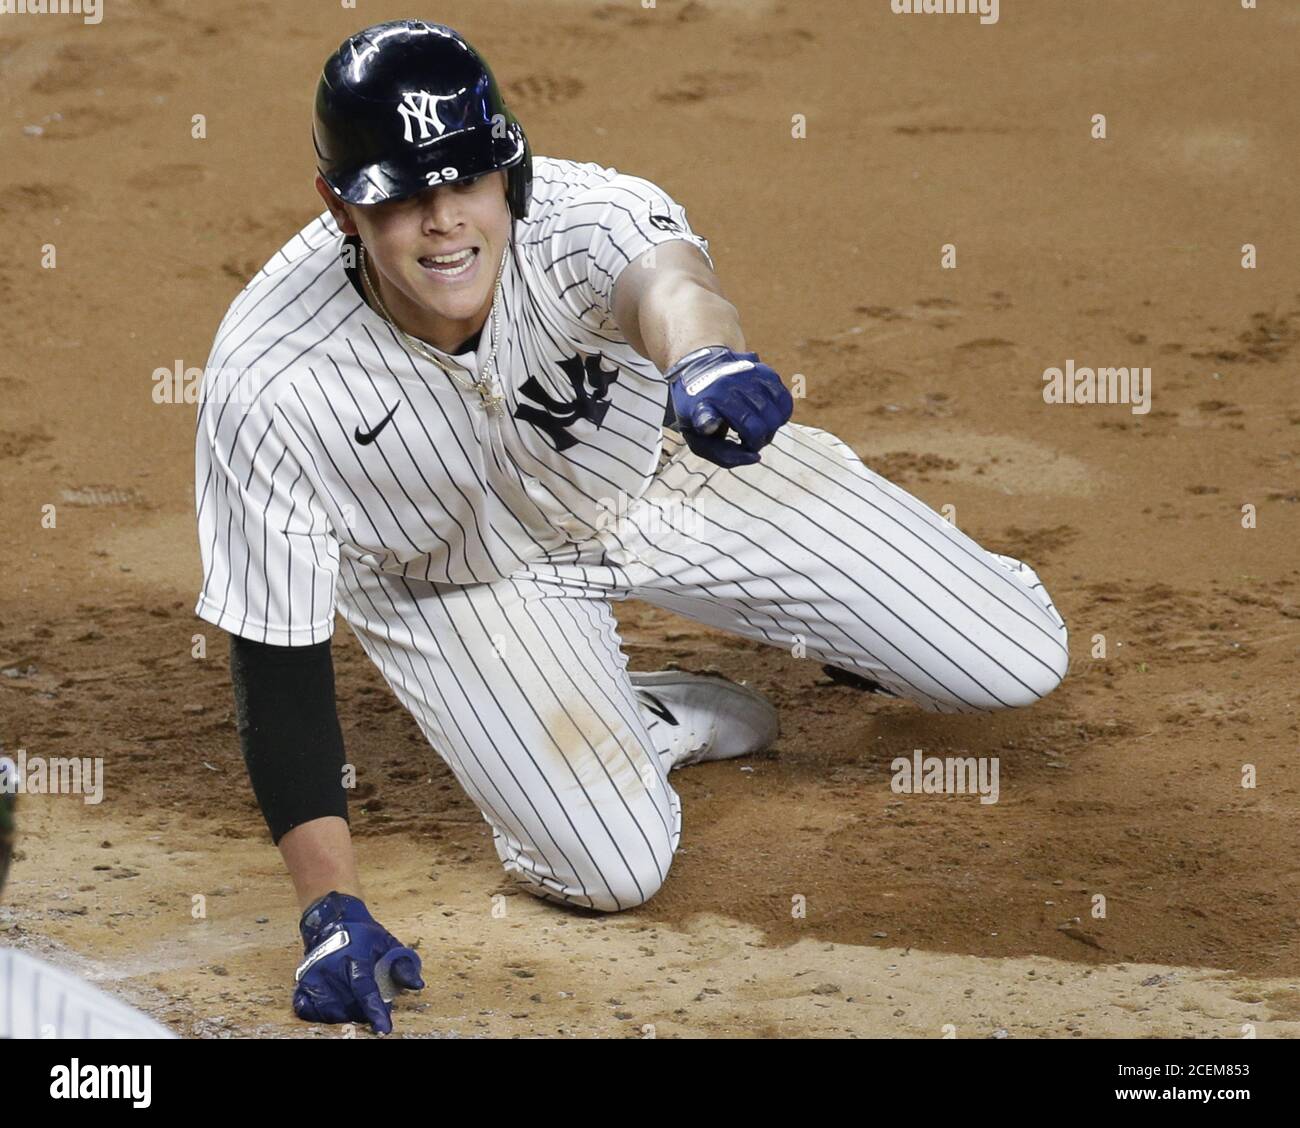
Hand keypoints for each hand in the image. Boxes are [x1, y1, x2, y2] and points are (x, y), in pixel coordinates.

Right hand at [292, 891, 423, 1034]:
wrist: (332, 922)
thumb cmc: (364, 937)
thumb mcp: (388, 944)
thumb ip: (403, 965)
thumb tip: (418, 985)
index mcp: (354, 956)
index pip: (365, 989)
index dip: (375, 1010)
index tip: (384, 1029)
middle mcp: (330, 967)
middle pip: (349, 1005)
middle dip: (364, 1010)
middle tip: (370, 1000)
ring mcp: (313, 976)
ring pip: (331, 1012)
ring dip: (345, 1013)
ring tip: (353, 999)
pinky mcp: (302, 983)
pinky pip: (308, 1011)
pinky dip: (323, 1013)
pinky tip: (333, 1004)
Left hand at [666, 346, 792, 467]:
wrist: (697, 370)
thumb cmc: (700, 413)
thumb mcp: (699, 439)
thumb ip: (724, 455)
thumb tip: (756, 457)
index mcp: (702, 405)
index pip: (705, 417)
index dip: (709, 422)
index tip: (708, 426)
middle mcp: (724, 388)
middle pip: (757, 427)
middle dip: (758, 442)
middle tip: (749, 441)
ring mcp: (746, 377)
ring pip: (774, 414)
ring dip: (770, 429)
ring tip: (758, 429)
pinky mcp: (763, 370)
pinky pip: (783, 398)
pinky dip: (781, 414)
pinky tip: (769, 417)